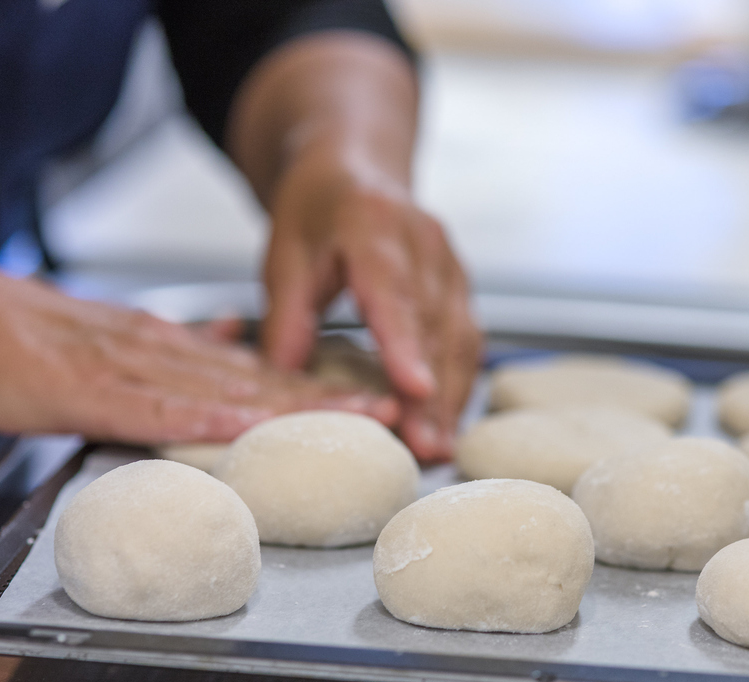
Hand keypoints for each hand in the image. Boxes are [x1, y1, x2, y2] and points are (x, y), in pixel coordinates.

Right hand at [0, 266, 397, 443]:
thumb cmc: (37, 343)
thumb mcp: (125, 337)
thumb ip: (182, 345)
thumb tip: (231, 337)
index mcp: (180, 352)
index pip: (264, 373)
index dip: (322, 388)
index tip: (375, 397)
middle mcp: (174, 358)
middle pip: (266, 382)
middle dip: (334, 397)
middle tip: (395, 407)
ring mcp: (140, 374)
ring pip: (232, 391)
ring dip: (298, 405)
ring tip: (358, 413)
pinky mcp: (99, 394)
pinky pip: (161, 409)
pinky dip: (208, 419)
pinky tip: (250, 428)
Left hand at [260, 149, 480, 462]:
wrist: (356, 165)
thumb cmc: (316, 209)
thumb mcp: (284, 254)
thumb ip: (286, 318)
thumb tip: (281, 382)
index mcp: (373, 225)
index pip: (393, 291)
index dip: (405, 343)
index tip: (415, 388)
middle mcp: (424, 242)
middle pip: (435, 325)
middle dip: (434, 392)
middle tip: (426, 448)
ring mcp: (450, 262)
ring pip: (460, 337)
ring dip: (452, 396)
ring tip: (438, 449)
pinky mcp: (461, 283)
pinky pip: (466, 338)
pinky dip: (459, 382)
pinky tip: (447, 421)